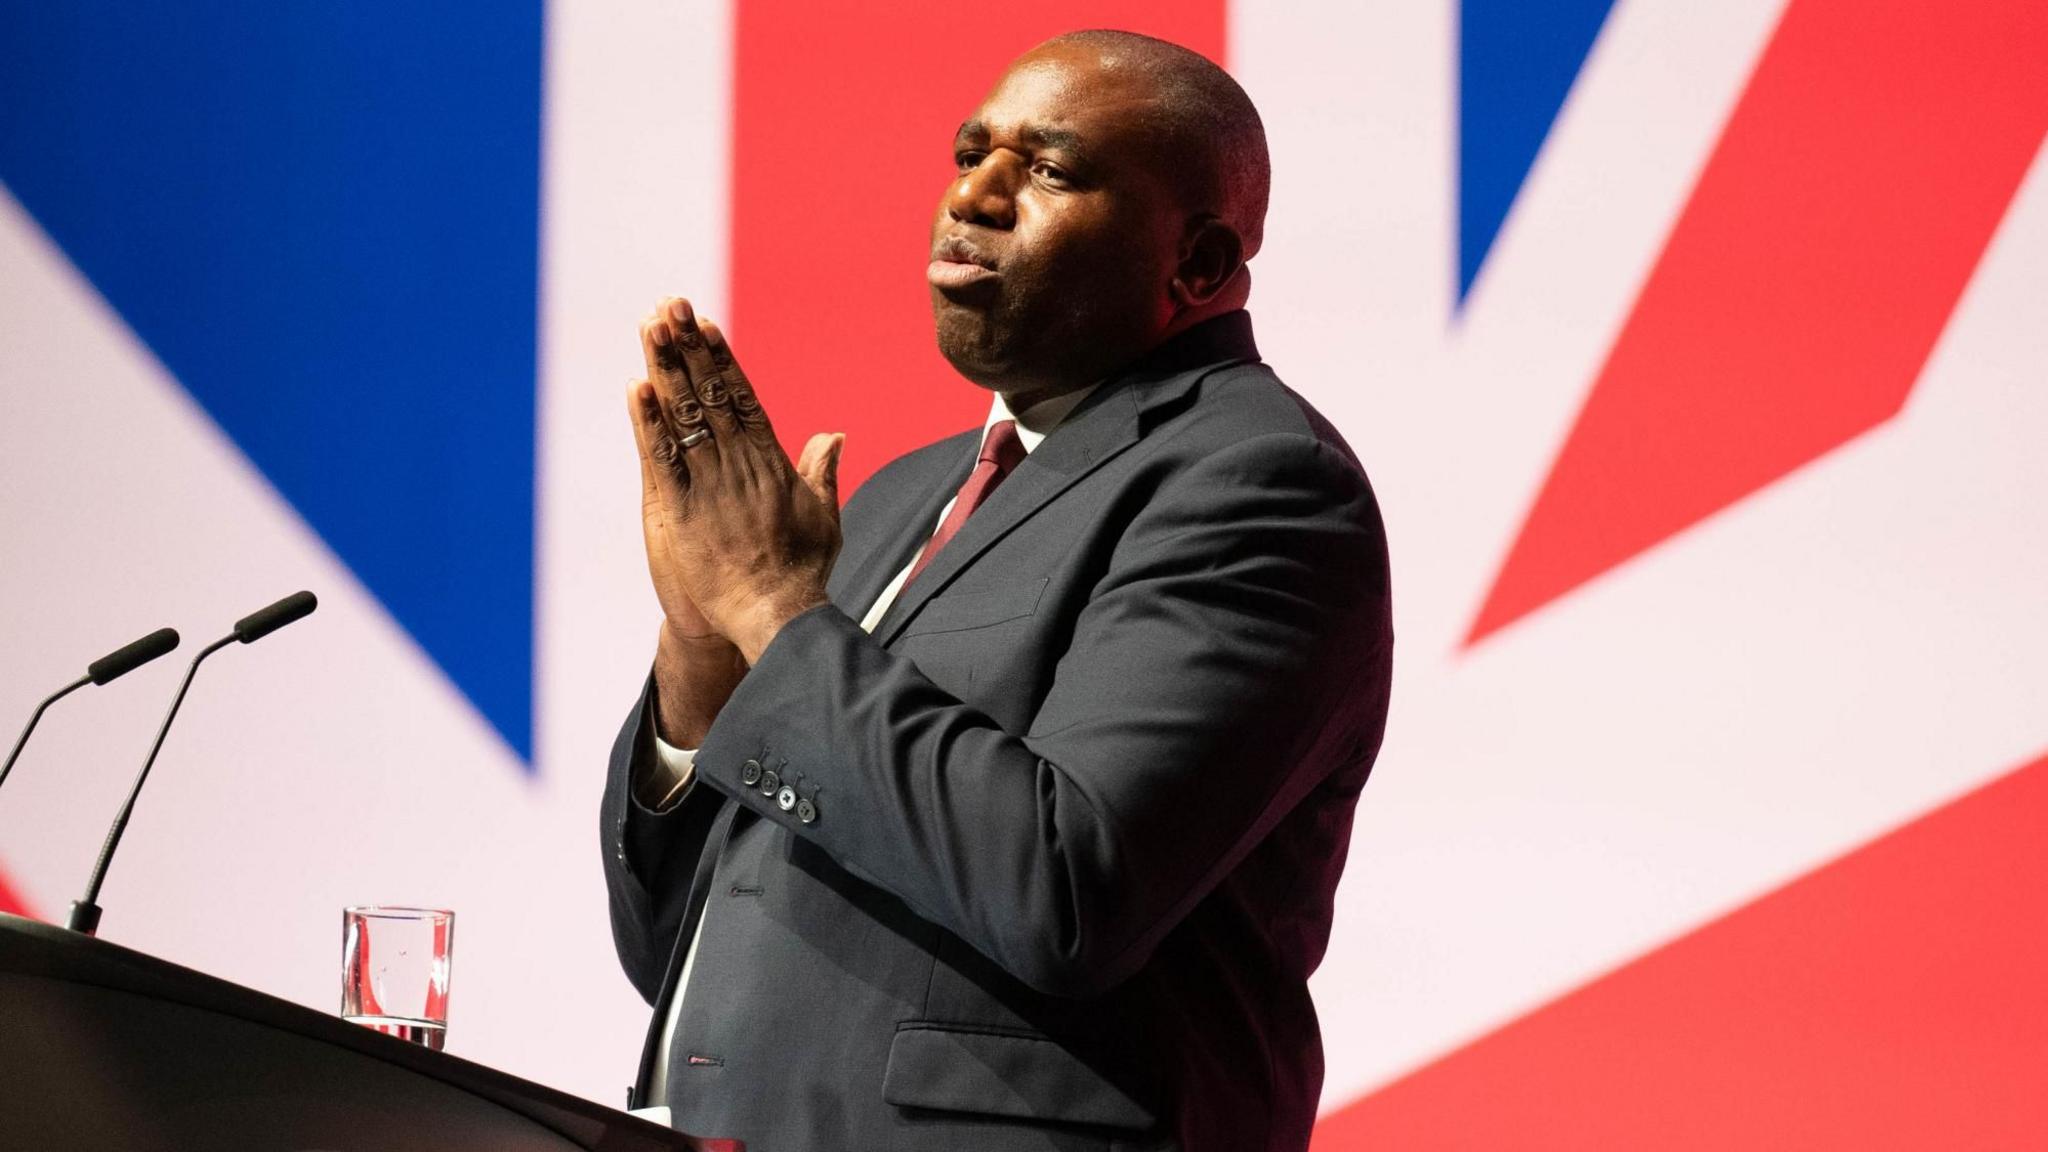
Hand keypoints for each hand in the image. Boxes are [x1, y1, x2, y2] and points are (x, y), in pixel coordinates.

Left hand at [628, 296, 844, 665]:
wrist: (778, 615)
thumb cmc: (803, 572)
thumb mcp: (824, 515)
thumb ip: (823, 471)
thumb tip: (835, 434)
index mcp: (770, 462)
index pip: (742, 397)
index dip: (721, 359)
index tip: (704, 325)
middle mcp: (739, 464)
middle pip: (709, 394)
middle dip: (687, 348)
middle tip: (668, 306)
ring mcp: (710, 485)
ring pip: (684, 416)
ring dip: (665, 370)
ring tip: (650, 329)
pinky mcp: (683, 510)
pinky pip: (662, 459)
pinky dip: (648, 424)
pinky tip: (637, 389)